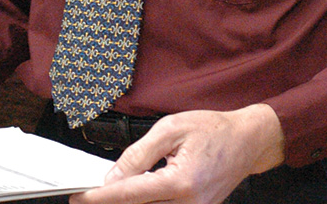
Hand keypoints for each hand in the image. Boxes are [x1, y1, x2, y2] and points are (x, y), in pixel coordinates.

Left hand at [71, 104, 284, 203]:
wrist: (247, 141)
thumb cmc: (212, 129)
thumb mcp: (169, 129)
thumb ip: (138, 155)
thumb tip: (112, 179)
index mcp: (182, 182)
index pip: (130, 195)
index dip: (101, 198)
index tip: (79, 198)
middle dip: (112, 202)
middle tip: (88, 194)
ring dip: (128, 202)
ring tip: (110, 191)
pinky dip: (146, 202)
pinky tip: (136, 191)